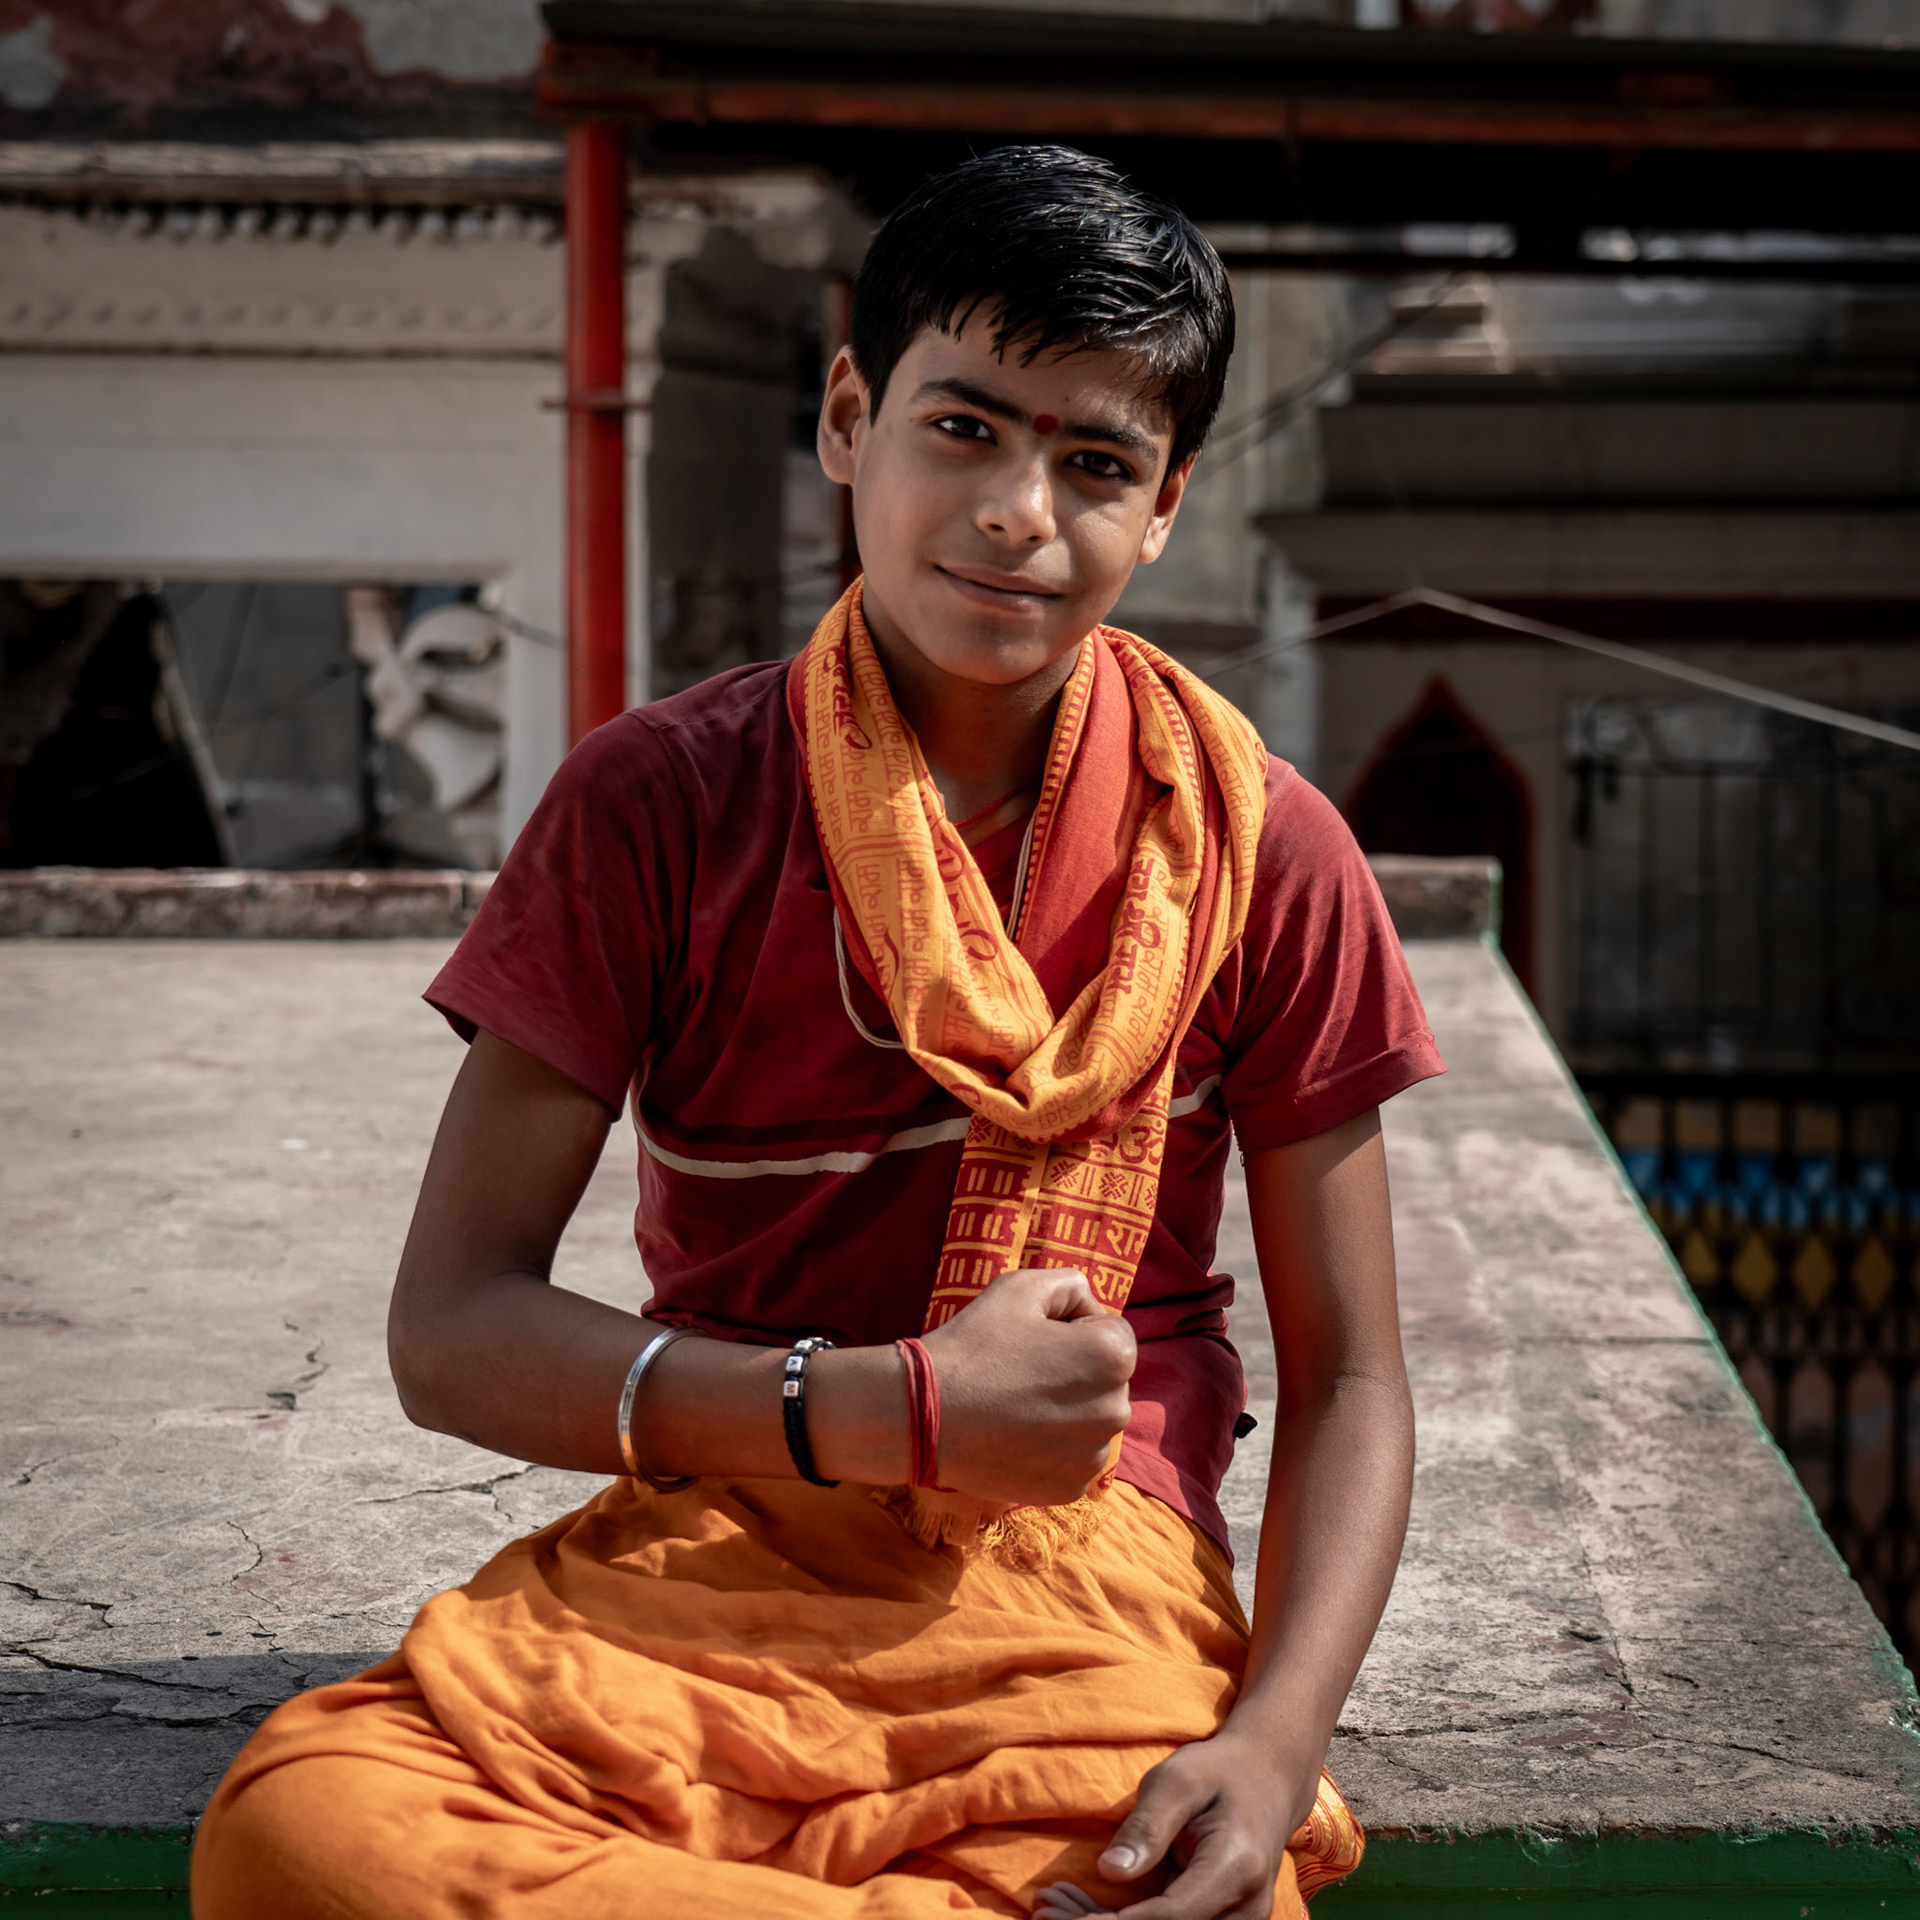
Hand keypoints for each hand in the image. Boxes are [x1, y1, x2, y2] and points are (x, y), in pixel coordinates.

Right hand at [920, 1267, 1134, 1507]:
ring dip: (1067, 1411)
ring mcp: (1094, 1456)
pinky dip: (1052, 1449)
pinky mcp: (1071, 1489)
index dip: (1075, 1329)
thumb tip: (1091, 1307)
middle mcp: (1116, 1411)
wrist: (924, 1416)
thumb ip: (1070, 1284)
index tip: (1037, 1340)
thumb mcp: (1020, 1287)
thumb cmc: (974, 1345)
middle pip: (1108, 1380)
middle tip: (1024, 1372)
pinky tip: (1015, 1436)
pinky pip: (1072, 1458)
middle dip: (1078, 1372)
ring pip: (1091, 1421)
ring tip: (1017, 1404)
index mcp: (1113, 1357)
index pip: (1114, 1332)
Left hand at [1035, 1732, 1316, 1919]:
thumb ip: (1148, 1825)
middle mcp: (1244, 1910)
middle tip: (1045, 1908)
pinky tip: (1078, 1909)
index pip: (1171, 1916)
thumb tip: (1110, 1872)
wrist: (1266, 1782)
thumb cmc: (1218, 1773)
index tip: (1063, 1916)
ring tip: (1053, 1908)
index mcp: (1236, 1868)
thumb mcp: (1180, 1779)